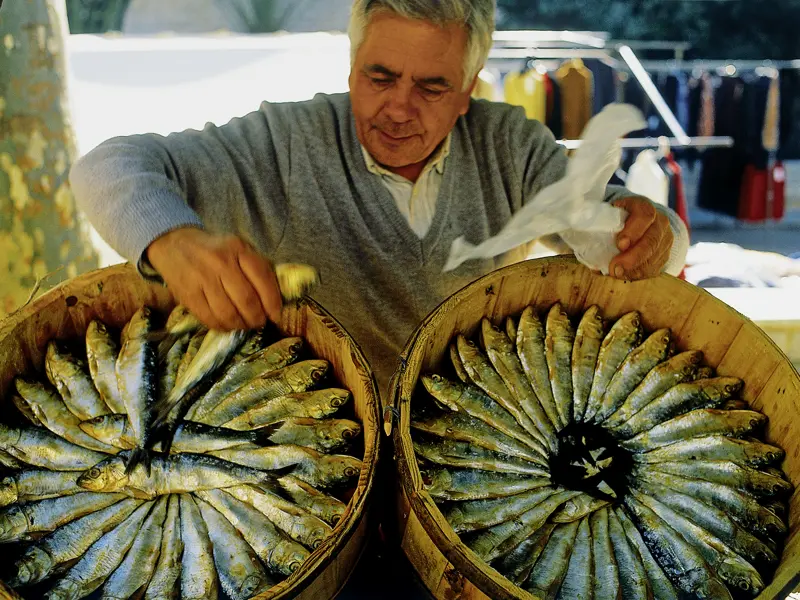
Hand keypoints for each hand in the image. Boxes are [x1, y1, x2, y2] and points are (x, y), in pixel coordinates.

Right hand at [146, 227, 282, 329]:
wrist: (175, 244)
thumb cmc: (216, 250)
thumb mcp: (240, 248)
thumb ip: (258, 268)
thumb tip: (276, 300)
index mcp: (238, 249)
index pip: (262, 279)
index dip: (273, 303)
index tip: (276, 315)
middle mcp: (220, 263)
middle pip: (247, 301)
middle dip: (258, 318)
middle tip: (260, 322)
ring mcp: (202, 279)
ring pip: (228, 314)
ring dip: (241, 325)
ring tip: (245, 324)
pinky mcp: (187, 294)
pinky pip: (209, 319)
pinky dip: (223, 327)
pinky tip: (228, 324)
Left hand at [609, 197, 673, 279]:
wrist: (641, 221)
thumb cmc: (617, 219)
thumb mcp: (610, 215)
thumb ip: (602, 229)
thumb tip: (593, 260)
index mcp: (643, 207)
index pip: (644, 215)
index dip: (633, 231)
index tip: (620, 244)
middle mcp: (659, 221)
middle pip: (651, 240)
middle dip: (633, 257)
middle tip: (616, 268)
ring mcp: (664, 238)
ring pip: (655, 256)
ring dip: (635, 268)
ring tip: (617, 274)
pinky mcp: (665, 254)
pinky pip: (655, 267)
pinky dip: (639, 273)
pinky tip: (626, 276)